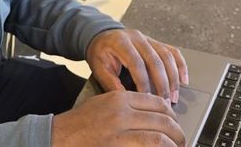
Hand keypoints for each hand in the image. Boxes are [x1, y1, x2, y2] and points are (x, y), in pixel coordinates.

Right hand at [51, 91, 185, 146]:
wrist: (59, 137)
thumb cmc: (79, 123)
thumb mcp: (102, 104)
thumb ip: (126, 106)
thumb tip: (150, 115)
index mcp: (120, 98)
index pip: (157, 102)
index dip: (171, 115)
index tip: (174, 123)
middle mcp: (122, 112)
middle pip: (163, 118)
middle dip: (177, 131)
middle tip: (181, 139)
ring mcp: (120, 131)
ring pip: (160, 135)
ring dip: (174, 143)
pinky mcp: (118, 146)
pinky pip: (149, 146)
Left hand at [86, 29, 187, 103]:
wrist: (101, 36)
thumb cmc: (100, 53)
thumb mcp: (99, 68)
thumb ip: (112, 83)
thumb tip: (128, 99)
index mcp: (121, 42)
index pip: (137, 64)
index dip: (144, 83)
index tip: (147, 99)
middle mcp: (137, 38)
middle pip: (156, 60)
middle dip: (162, 84)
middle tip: (165, 103)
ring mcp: (148, 38)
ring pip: (167, 56)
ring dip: (173, 78)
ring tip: (174, 96)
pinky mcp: (155, 42)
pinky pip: (172, 51)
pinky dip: (180, 65)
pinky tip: (184, 79)